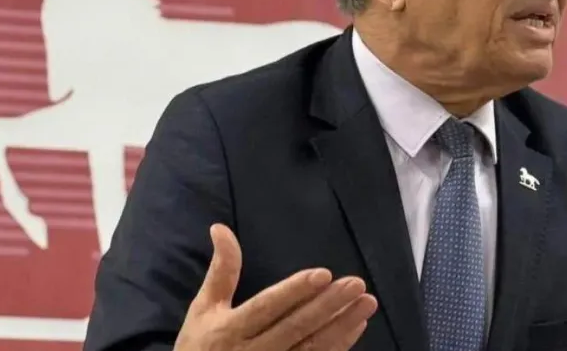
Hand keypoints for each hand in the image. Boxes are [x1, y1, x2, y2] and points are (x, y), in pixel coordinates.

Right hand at [175, 224, 377, 350]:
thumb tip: (221, 228)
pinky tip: (356, 326)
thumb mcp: (203, 308)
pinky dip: (339, 345)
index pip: (268, 307)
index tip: (323, 274)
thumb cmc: (200, 347)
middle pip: (296, 327)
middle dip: (328, 306)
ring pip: (312, 347)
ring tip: (367, 303)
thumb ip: (221, 271)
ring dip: (342, 326)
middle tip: (357, 284)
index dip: (294, 291)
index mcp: (231, 329)